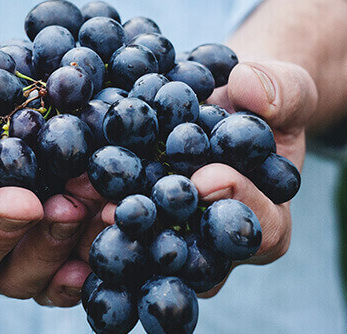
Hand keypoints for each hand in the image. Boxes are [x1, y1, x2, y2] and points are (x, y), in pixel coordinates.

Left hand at [87, 59, 316, 296]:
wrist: (220, 106)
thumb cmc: (260, 104)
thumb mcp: (285, 89)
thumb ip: (282, 91)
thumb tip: (251, 89)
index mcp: (266, 222)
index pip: (261, 229)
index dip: (238, 205)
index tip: (208, 177)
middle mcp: (217, 247)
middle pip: (194, 256)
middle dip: (160, 230)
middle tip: (125, 209)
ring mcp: (173, 242)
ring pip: (146, 253)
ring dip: (111, 230)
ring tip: (80, 201)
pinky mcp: (136, 228)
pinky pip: (114, 231)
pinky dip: (86, 215)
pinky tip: (61, 193)